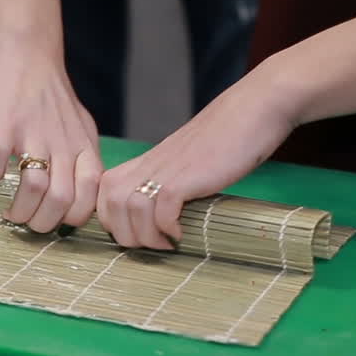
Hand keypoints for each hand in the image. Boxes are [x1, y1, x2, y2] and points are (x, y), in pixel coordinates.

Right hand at [0, 55, 102, 233]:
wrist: (30, 55)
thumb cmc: (53, 97)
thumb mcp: (80, 129)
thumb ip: (82, 160)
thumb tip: (78, 198)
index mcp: (84, 147)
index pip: (89, 196)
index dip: (72, 217)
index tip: (56, 220)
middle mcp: (63, 143)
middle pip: (60, 199)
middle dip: (42, 222)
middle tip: (28, 222)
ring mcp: (35, 133)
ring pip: (34, 186)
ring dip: (19, 209)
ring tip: (10, 211)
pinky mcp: (8, 123)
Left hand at [96, 68, 299, 249]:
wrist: (252, 110)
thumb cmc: (222, 142)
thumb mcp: (182, 165)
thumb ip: (164, 184)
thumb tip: (157, 219)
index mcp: (141, 164)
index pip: (103, 198)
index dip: (113, 224)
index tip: (138, 235)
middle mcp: (147, 165)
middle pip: (110, 207)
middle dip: (126, 236)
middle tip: (153, 244)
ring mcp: (166, 169)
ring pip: (130, 210)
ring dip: (147, 237)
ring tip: (167, 243)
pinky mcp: (187, 176)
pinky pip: (162, 210)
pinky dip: (167, 228)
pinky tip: (181, 233)